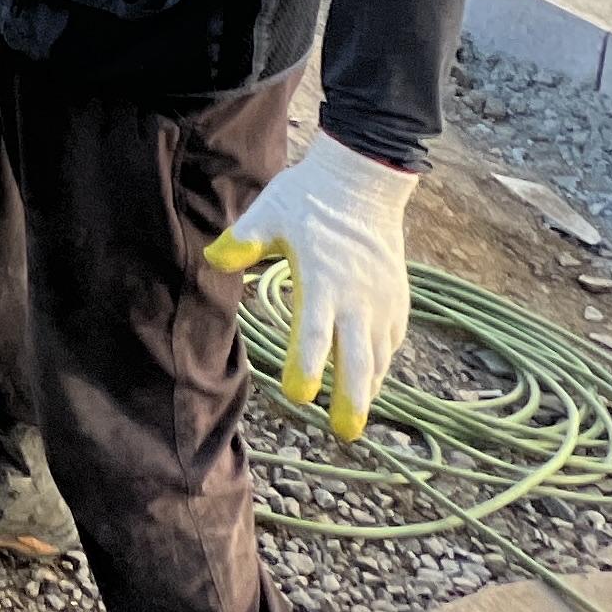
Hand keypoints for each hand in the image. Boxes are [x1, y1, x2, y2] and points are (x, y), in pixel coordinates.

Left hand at [203, 133, 418, 440]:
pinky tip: (370, 377)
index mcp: (322, 279)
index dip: (307, 365)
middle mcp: (357, 297)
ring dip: (368, 386)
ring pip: (378, 354)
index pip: (315, 332)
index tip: (297, 395)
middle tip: (343, 432)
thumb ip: (243, 240)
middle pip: (357, 357)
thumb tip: (213, 258)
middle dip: (352, 397)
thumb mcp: (269, 212)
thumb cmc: (308, 199)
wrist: (364, 179)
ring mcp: (382, 300)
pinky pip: (391, 339)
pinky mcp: (397, 298)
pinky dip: (381, 362)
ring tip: (354, 417)